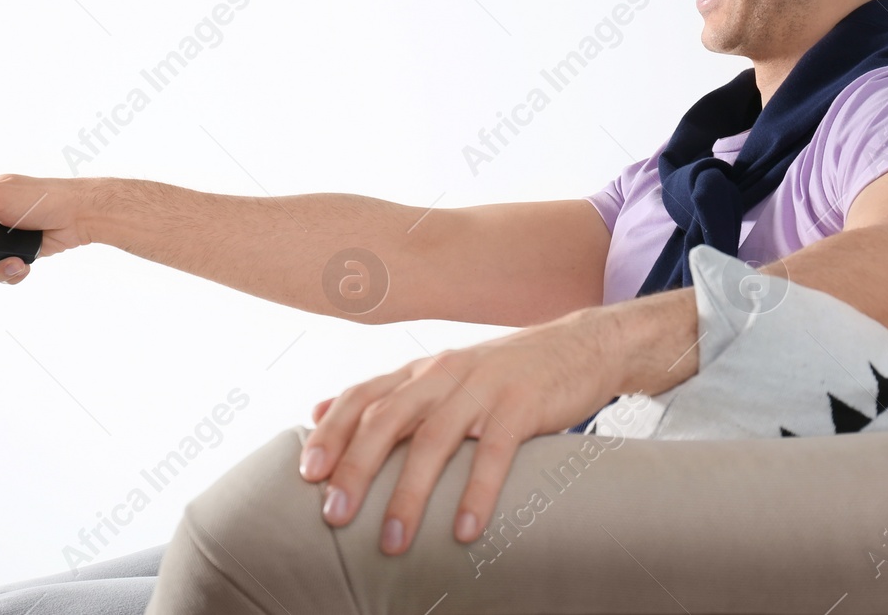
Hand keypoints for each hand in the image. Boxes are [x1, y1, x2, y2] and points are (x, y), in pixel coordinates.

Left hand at [297, 309, 620, 555]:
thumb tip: (317, 409)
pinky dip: (477, 492)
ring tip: (394, 540)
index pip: (364, 395)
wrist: (581, 346)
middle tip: (335, 516)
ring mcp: (484, 386)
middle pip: (388, 418)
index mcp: (422, 370)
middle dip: (356, 468)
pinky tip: (464, 529)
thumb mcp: (442, 375)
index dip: (332, 432)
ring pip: (435, 438)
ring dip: (410, 493)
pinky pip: (494, 452)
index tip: (307, 474)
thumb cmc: (505, 372)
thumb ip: (384, 394)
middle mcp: (445, 373)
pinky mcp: (522, 403)